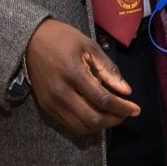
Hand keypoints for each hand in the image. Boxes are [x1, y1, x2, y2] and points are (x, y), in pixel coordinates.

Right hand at [24, 18, 139, 134]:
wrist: (30, 40)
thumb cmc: (62, 39)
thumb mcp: (88, 46)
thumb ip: (108, 69)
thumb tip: (126, 91)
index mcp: (73, 73)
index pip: (103, 99)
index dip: (122, 107)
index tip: (136, 109)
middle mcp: (61, 92)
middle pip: (93, 118)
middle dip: (114, 120)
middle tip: (125, 113)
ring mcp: (52, 102)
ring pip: (81, 127)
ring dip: (101, 125)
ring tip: (112, 116)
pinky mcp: (46, 107)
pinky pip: (69, 124)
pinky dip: (86, 124)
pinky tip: (95, 114)